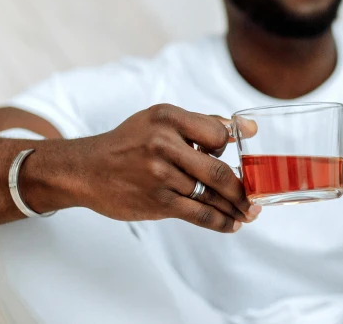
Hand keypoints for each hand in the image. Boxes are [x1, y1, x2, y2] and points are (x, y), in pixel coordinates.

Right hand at [67, 104, 259, 232]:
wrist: (86, 169)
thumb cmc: (130, 142)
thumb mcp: (160, 119)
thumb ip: (203, 123)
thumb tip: (249, 129)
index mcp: (168, 118)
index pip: (218, 134)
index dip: (229, 147)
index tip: (235, 158)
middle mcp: (164, 144)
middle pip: (218, 170)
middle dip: (243, 189)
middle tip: (257, 198)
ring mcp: (160, 175)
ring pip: (210, 195)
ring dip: (235, 208)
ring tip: (249, 214)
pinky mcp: (157, 202)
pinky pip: (198, 214)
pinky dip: (220, 221)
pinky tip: (231, 224)